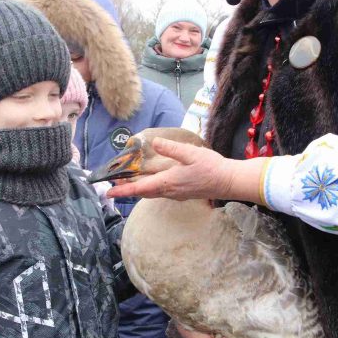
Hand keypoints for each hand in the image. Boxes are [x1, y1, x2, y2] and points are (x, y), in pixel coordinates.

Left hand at [107, 137, 264, 203]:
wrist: (229, 181)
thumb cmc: (212, 167)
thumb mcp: (191, 154)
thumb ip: (171, 148)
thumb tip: (155, 143)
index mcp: (168, 182)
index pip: (140, 188)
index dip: (123, 190)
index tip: (108, 192)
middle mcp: (170, 191)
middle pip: (144, 192)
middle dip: (128, 189)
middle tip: (115, 183)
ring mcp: (177, 194)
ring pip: (152, 193)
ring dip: (139, 188)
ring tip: (129, 181)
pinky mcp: (183, 193)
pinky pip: (161, 192)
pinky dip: (151, 187)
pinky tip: (152, 180)